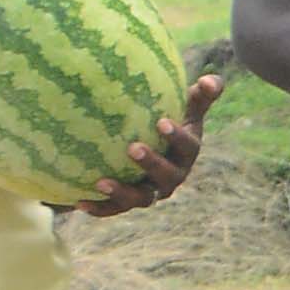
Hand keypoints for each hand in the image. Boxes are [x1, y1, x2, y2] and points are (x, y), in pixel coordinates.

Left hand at [69, 73, 224, 219]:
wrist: (151, 147)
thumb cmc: (168, 119)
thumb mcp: (187, 106)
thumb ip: (202, 93)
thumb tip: (209, 81)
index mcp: (186, 153)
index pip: (188, 146)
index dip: (177, 137)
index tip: (161, 122)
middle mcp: (172, 177)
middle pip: (167, 176)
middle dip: (152, 164)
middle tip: (132, 148)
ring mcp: (151, 192)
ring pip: (141, 198)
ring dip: (123, 193)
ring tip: (101, 182)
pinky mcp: (129, 203)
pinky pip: (115, 209)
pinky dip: (100, 208)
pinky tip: (79, 202)